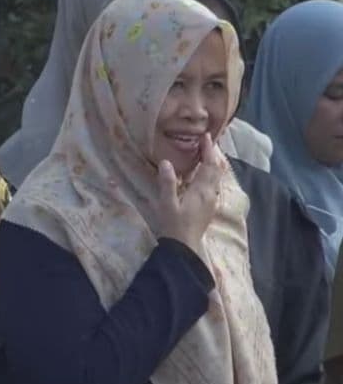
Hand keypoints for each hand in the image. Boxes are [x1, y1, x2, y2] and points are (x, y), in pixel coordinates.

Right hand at [155, 133, 226, 252]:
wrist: (185, 247)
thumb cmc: (174, 225)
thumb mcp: (167, 203)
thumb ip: (167, 182)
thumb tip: (166, 162)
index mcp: (202, 190)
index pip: (209, 165)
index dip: (208, 150)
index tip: (206, 136)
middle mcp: (211, 193)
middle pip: (217, 169)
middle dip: (213, 154)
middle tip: (207, 141)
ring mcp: (211, 200)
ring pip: (217, 177)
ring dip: (213, 163)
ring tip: (206, 154)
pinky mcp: (208, 206)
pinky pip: (213, 183)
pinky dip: (210, 173)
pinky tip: (202, 174)